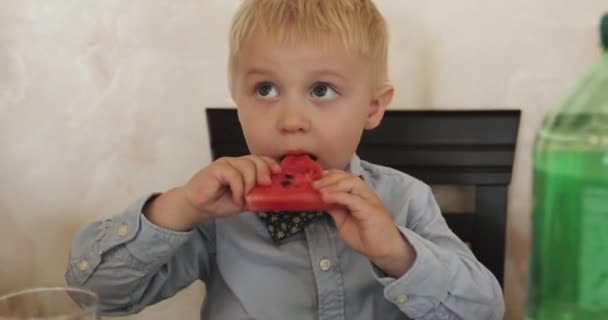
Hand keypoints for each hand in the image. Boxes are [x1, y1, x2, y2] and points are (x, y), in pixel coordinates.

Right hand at [144, 155, 280, 230]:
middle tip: (264, 186)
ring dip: (249, 184)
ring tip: (244, 198)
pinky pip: (234, 175)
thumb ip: (257, 197)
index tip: (278, 173)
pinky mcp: (217, 168)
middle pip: (256, 160)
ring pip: (247, 166)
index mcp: (243, 167)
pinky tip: (236, 198)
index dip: (270, 164)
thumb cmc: (219, 202)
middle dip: (264, 172)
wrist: (197, 206)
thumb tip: (274, 198)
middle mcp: (236, 162)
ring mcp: (226, 163)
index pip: (260, 160)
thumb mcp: (244, 202)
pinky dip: (238, 188)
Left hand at [313, 170, 415, 277]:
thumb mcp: (343, 222)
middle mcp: (365, 195)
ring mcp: (369, 201)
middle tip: (314, 184)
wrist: (383, 251)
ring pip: (352, 183)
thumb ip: (335, 210)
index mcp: (360, 196)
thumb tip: (322, 200)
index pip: (346, 178)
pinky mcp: (370, 209)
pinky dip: (338, 196)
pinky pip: (352, 199)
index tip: (317, 177)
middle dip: (329, 178)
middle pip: (348, 177)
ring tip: (320, 189)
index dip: (331, 175)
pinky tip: (327, 197)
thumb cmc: (366, 238)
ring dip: (333, 184)